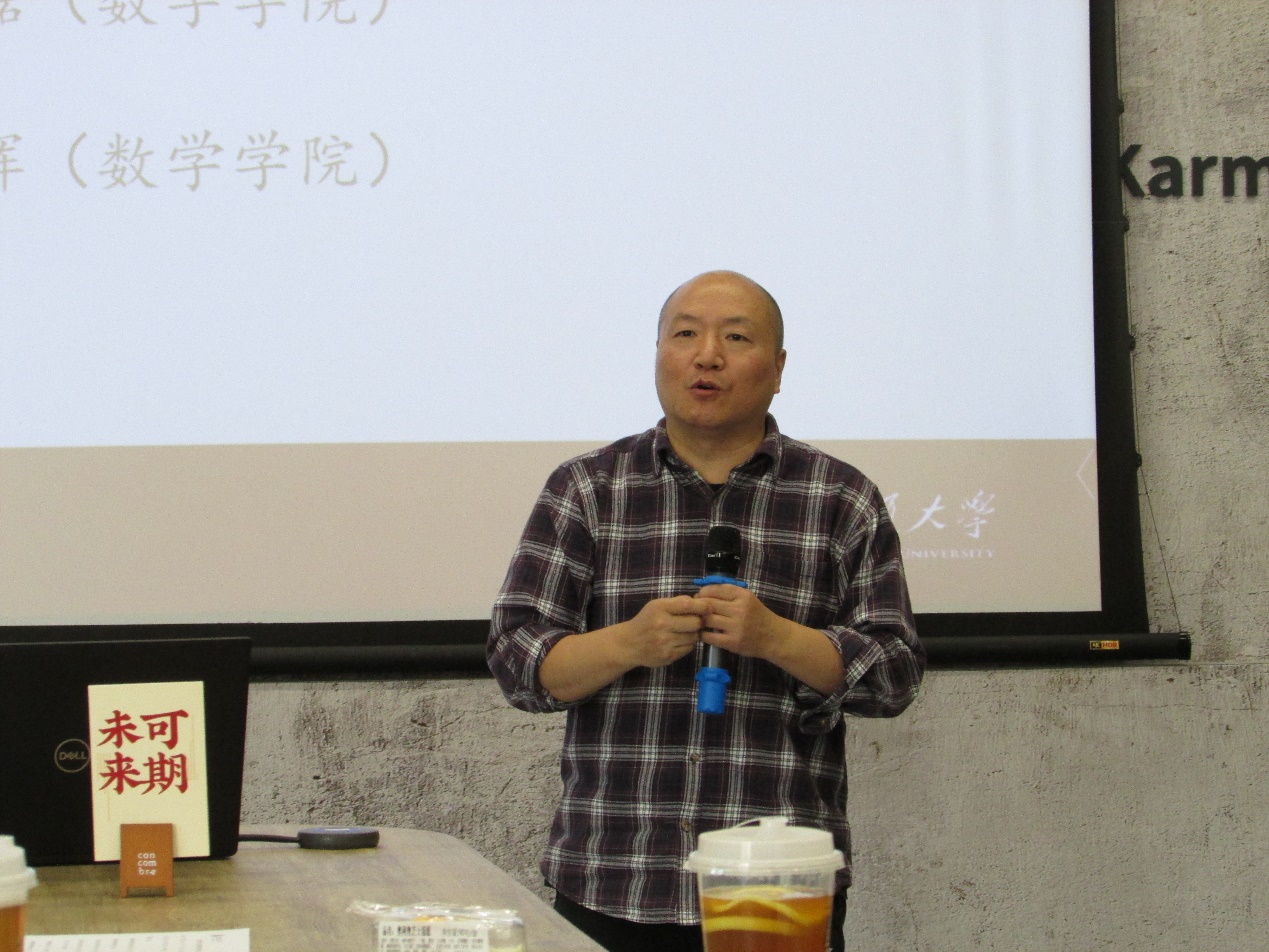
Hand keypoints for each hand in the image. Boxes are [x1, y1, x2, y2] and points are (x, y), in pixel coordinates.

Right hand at [619, 595, 709, 667]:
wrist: (628, 644)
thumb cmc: (646, 621)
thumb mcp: (657, 605)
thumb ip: (678, 602)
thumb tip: (702, 602)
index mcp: (659, 608)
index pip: (688, 605)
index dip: (702, 606)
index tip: (709, 608)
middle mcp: (662, 624)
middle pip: (695, 622)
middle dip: (699, 622)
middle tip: (696, 622)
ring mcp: (665, 642)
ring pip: (694, 637)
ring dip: (694, 634)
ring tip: (684, 632)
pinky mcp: (668, 655)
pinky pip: (689, 648)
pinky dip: (687, 644)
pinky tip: (678, 641)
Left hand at [696, 584, 845, 694]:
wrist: (774, 637)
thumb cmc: (758, 616)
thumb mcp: (748, 599)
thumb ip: (729, 594)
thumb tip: (702, 592)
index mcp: (743, 595)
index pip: (716, 589)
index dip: (703, 592)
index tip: (699, 597)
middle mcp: (740, 609)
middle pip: (708, 604)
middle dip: (698, 606)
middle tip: (695, 610)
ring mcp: (736, 626)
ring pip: (707, 620)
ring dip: (699, 620)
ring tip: (698, 621)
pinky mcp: (733, 642)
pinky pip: (710, 636)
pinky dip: (703, 634)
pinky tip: (704, 633)